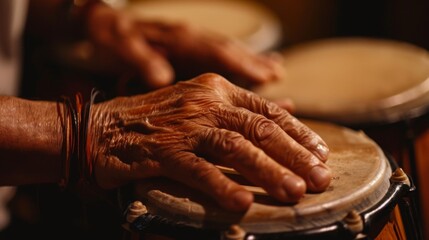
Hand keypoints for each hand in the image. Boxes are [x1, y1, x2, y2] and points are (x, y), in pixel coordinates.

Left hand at [85, 4, 282, 89]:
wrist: (97, 21)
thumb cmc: (108, 37)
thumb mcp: (119, 47)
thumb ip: (142, 61)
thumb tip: (163, 78)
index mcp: (177, 37)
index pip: (216, 51)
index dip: (242, 64)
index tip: (267, 75)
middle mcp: (188, 35)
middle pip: (227, 48)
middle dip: (254, 61)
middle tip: (279, 74)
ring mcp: (188, 38)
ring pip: (225, 48)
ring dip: (249, 58)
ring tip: (274, 69)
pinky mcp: (183, 43)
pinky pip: (214, 51)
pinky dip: (234, 58)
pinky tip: (245, 63)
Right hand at [90, 73, 330, 210]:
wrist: (101, 128)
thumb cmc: (156, 121)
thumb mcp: (203, 105)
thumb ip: (244, 108)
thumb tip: (289, 105)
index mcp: (218, 89)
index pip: (268, 111)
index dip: (299, 133)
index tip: (321, 154)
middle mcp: (205, 102)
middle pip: (259, 129)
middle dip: (294, 156)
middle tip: (320, 179)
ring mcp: (184, 125)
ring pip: (235, 148)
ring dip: (268, 172)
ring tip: (294, 193)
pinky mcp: (162, 149)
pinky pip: (198, 169)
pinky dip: (221, 186)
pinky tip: (242, 203)